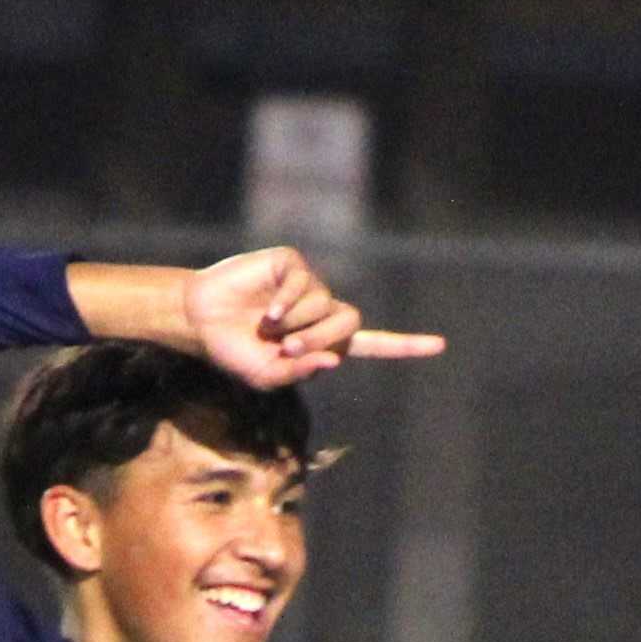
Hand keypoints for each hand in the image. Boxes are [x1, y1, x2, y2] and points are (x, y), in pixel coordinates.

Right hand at [183, 246, 445, 389]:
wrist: (201, 321)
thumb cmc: (233, 352)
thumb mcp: (266, 377)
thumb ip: (299, 372)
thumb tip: (333, 360)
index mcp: (324, 342)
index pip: (373, 344)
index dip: (405, 345)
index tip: (440, 345)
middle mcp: (322, 312)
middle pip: (349, 322)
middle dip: (321, 339)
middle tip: (289, 349)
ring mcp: (308, 286)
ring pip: (325, 304)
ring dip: (298, 324)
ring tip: (269, 328)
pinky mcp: (290, 265)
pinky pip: (303, 283)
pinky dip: (287, 302)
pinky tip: (267, 312)